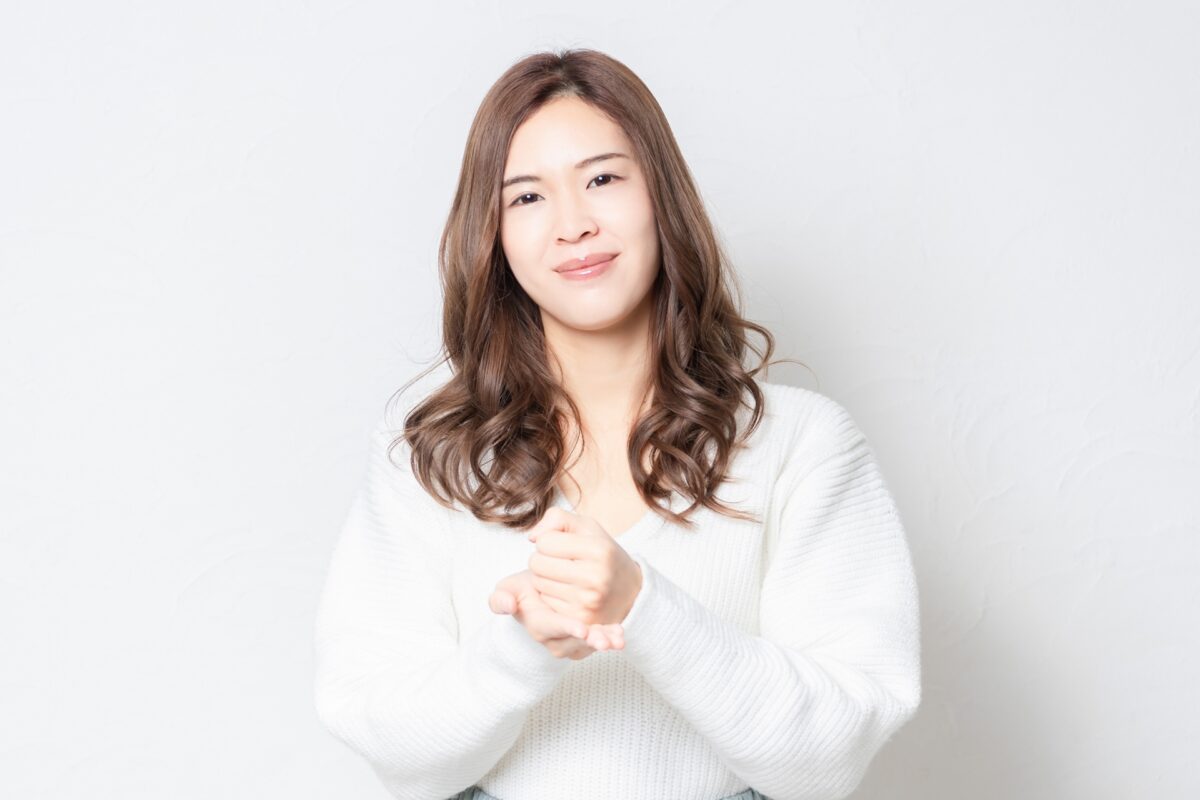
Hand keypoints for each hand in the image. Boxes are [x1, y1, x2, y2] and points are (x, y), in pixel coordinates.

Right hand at [489, 569, 624, 659]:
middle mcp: (553, 638)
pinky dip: (610, 638)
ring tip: (618, 640)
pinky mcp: (585, 640)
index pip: (550, 627)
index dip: (565, 628)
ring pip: (588, 645)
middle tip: (605, 642)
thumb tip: (507, 605)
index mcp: (536, 624)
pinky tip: (621, 635)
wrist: (540, 594)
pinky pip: (598, 641)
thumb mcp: (508, 589)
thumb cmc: (524, 589)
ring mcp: (570, 641)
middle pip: (573, 643)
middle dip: (590, 642)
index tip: (581, 629)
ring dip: (604, 641)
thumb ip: (500, 598)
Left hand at [525, 506, 643, 626]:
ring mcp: (587, 601)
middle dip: (542, 559)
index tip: (562, 545)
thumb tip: (532, 537)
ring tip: (564, 576)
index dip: (548, 540)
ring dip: (544, 577)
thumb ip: (557, 518)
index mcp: (598, 550)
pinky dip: (550, 595)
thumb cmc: (603, 555)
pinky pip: (545, 602)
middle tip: (560, 561)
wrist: (631, 593)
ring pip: (538, 583)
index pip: (544, 541)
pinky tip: (567, 592)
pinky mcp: (579, 618)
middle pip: (537, 563)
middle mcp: (595, 577)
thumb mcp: (587, 527)